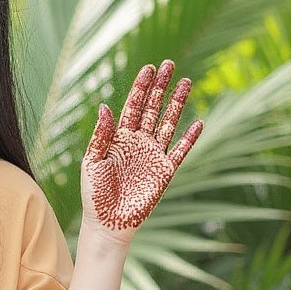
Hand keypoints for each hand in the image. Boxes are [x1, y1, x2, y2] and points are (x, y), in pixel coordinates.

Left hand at [81, 59, 203, 234]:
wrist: (107, 224)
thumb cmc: (94, 195)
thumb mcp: (92, 162)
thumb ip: (100, 135)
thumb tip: (105, 106)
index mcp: (118, 139)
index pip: (133, 107)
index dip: (141, 88)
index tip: (149, 68)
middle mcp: (138, 143)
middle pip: (152, 109)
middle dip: (160, 87)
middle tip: (169, 64)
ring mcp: (152, 156)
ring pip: (168, 124)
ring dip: (177, 104)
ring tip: (186, 82)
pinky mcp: (164, 172)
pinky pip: (180, 151)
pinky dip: (189, 138)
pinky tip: (199, 123)